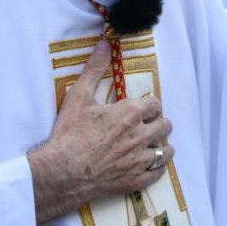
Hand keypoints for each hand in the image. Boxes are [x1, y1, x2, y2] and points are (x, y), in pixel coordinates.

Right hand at [27, 40, 173, 225]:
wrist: (61, 172)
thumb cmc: (70, 133)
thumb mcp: (79, 95)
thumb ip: (94, 69)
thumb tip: (104, 45)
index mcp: (130, 113)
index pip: (155, 105)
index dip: (150, 105)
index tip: (143, 108)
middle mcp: (140, 135)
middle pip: (164, 126)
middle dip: (158, 123)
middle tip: (148, 125)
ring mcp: (139, 160)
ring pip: (165, 151)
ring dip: (162, 146)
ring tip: (154, 144)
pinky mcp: (134, 180)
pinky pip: (156, 174)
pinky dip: (157, 169)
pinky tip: (152, 166)